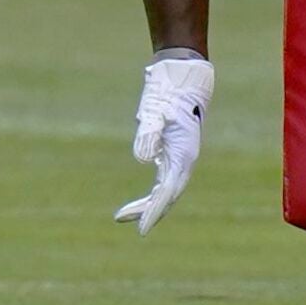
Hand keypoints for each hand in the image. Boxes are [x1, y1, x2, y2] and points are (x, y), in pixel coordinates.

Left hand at [115, 52, 210, 234]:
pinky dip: (152, 193)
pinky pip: (163, 181)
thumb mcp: (155, 111)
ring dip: (147, 204)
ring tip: (123, 216)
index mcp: (183, 155)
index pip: (167, 192)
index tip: (140, 228)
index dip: (154, 210)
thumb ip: (149, 133)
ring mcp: (179, 157)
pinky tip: (142, 201)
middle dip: (147, 211)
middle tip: (121, 220)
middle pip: (166, 195)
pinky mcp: (173, 152)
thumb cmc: (169, 94)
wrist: (183, 77)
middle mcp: (184, 160)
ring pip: (165, 189)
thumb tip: (143, 160)